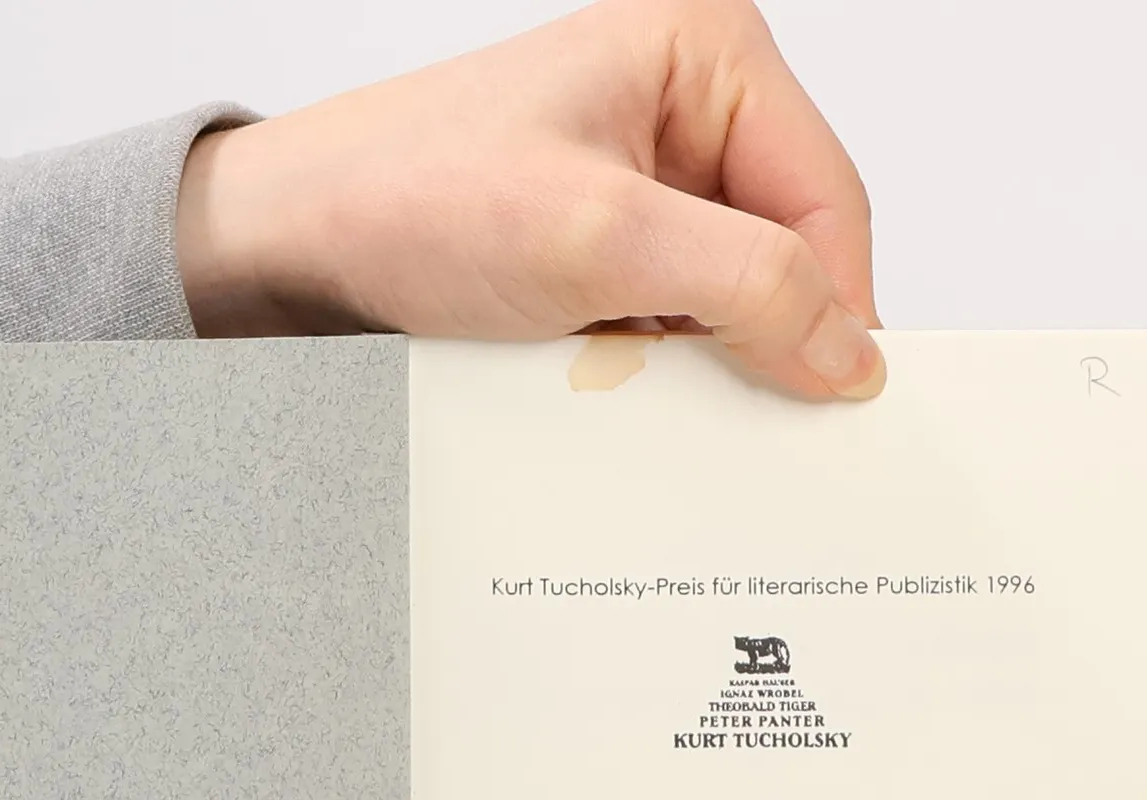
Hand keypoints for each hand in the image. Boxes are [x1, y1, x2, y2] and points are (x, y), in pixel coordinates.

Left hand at [176, 0, 883, 400]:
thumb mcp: (597, 241)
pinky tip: (599, 368)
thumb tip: (847, 346)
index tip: (835, 397)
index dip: (837, 303)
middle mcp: (685, 108)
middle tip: (714, 392)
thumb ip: (741, 284)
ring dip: (693, 352)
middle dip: (755, 329)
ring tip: (619, 360)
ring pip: (729, 295)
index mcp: (705, 54)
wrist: (298, 244)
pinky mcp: (608, 244)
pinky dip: (650, 360)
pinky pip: (671, 319)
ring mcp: (646, 180)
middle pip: (786, 248)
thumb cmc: (410, 196)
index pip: (826, 195)